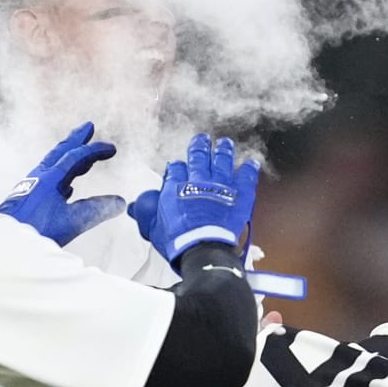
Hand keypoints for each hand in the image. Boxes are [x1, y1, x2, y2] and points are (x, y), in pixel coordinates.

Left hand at [0, 123, 126, 246]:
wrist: (6, 241)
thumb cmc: (36, 229)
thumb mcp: (72, 220)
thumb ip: (97, 210)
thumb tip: (118, 201)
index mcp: (51, 178)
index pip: (76, 157)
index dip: (95, 150)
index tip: (111, 148)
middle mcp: (41, 177)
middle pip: (61, 152)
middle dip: (76, 139)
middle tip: (87, 127)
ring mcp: (34, 186)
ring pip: (54, 164)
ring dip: (69, 155)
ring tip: (80, 152)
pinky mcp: (30, 197)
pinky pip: (49, 179)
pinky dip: (62, 174)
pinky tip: (67, 186)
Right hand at [130, 133, 260, 260]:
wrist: (203, 247)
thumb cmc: (178, 240)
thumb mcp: (154, 227)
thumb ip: (146, 212)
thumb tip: (136, 205)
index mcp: (176, 187)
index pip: (176, 168)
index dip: (177, 167)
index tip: (178, 167)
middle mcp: (199, 180)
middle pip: (199, 157)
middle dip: (200, 147)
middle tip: (202, 140)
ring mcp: (221, 185)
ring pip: (223, 160)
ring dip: (224, 150)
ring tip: (225, 143)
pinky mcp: (240, 194)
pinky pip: (247, 176)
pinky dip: (249, 169)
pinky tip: (252, 162)